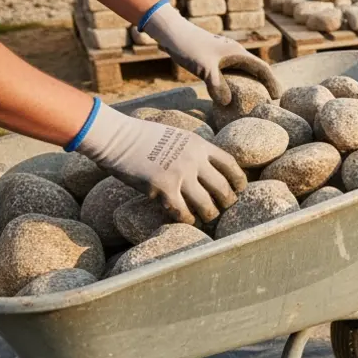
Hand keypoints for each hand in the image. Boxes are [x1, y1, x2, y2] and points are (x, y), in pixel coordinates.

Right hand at [76, 103, 246, 224]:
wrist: (117, 137)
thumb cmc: (141, 137)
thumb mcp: (176, 136)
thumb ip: (191, 150)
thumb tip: (200, 165)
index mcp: (199, 145)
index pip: (229, 164)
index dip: (238, 179)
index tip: (240, 188)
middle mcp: (194, 159)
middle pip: (222, 187)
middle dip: (228, 201)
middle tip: (226, 208)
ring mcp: (180, 174)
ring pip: (206, 203)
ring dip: (209, 214)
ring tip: (208, 218)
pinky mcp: (163, 187)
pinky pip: (181, 210)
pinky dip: (187, 219)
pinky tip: (187, 220)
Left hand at [142, 2, 282, 104]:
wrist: (170, 32)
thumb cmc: (189, 46)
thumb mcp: (204, 68)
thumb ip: (217, 85)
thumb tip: (227, 103)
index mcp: (238, 53)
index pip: (262, 68)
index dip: (272, 82)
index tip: (277, 96)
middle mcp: (234, 53)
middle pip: (255, 70)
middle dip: (263, 85)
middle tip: (268, 101)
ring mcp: (223, 56)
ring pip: (242, 72)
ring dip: (248, 85)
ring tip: (251, 100)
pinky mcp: (213, 58)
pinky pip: (229, 73)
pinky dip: (233, 84)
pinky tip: (226, 93)